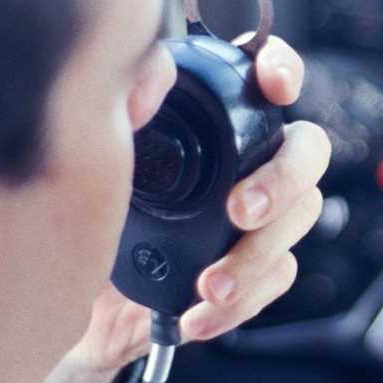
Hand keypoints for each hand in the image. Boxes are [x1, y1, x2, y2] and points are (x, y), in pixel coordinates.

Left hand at [38, 36, 328, 382]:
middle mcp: (247, 160)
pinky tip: (198, 315)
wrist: (75, 300)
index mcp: (215, 119)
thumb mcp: (98, 158)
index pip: (267, 76)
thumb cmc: (90, 214)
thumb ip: (124, 109)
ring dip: (257, 255)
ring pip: (299, 219)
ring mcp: (259, 214)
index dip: (282, 68)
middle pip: (307, 151)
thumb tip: (152, 72)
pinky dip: (241, 302)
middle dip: (283, 179)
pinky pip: (276, 279)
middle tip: (240, 209)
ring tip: (211, 285)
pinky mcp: (255, 268)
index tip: (272, 83)